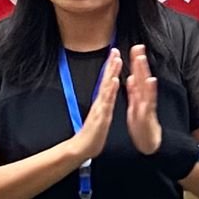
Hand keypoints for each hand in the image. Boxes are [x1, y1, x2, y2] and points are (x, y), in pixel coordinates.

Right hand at [71, 50, 123, 164]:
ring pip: (106, 87)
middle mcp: (100, 102)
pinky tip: (113, 80)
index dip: (111, 69)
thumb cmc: (91, 134)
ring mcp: (100, 107)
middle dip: (111, 65)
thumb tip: (102, 97)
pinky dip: (110, 90)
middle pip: (106, 80)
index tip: (115, 55)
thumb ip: (100, 106)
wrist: (82, 148)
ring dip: (111, 73)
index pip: (106, 82)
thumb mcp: (98, 117)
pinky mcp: (101, 115)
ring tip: (116, 60)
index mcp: (101, 102)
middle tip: (115, 50)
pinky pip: (107, 101)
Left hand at [126, 45, 162, 154]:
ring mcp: (147, 105)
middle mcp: (144, 97)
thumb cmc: (141, 123)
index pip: (137, 75)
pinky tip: (151, 80)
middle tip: (138, 46)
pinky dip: (150, 91)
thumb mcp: (135, 105)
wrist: (149, 142)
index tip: (134, 47)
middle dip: (140, 62)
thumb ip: (133, 91)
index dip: (135, 62)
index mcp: (139, 95)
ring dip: (144, 72)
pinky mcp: (147, 114)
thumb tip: (131, 77)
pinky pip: (148, 101)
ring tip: (142, 59)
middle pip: (142, 77)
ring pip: (145, 86)